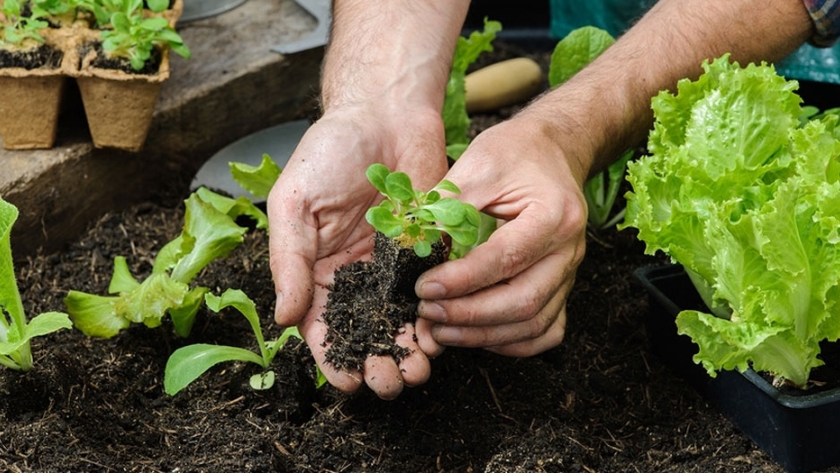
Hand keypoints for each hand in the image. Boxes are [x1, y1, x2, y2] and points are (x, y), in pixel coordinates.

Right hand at [267, 104, 448, 398]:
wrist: (385, 112)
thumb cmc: (330, 151)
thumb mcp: (295, 204)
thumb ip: (290, 261)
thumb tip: (285, 319)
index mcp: (317, 269)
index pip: (322, 327)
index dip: (332, 358)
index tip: (346, 382)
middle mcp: (356, 276)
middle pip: (364, 333)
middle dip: (375, 364)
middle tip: (389, 384)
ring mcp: (394, 267)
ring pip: (401, 323)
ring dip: (407, 352)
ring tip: (416, 373)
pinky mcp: (428, 253)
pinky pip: (432, 295)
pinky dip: (435, 320)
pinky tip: (440, 338)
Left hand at [414, 113, 589, 357]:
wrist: (553, 150)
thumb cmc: (515, 152)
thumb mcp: (478, 165)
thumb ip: (448, 207)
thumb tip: (413, 248)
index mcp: (553, 215)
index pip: (506, 259)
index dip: (462, 280)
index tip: (423, 288)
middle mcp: (569, 249)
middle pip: (524, 301)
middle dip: (469, 315)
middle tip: (427, 313)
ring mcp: (570, 272)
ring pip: (534, 324)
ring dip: (484, 334)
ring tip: (441, 330)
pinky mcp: (563, 286)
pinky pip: (546, 330)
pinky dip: (513, 343)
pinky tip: (477, 336)